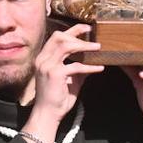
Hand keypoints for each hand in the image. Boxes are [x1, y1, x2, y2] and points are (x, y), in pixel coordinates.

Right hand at [23, 24, 102, 142]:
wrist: (47, 114)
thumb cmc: (57, 98)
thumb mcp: (70, 80)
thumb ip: (78, 68)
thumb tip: (92, 60)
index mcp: (44, 58)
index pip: (56, 37)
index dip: (72, 31)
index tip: (86, 28)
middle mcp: (43, 59)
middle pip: (59, 37)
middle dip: (76, 33)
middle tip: (92, 33)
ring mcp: (47, 66)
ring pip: (65, 46)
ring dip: (84, 46)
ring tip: (97, 47)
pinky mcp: (55, 75)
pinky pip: (75, 66)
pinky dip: (89, 66)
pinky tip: (99, 68)